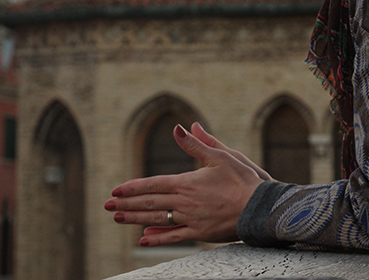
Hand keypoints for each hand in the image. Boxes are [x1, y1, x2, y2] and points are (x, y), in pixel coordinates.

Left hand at [104, 124, 264, 246]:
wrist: (260, 208)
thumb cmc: (243, 179)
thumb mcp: (221, 156)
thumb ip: (197, 144)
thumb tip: (181, 128)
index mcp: (187, 183)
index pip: (153, 185)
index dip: (133, 188)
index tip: (116, 190)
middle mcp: (184, 203)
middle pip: (150, 204)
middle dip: (127, 204)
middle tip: (107, 205)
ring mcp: (191, 220)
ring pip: (157, 221)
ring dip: (135, 220)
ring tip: (118, 219)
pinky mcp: (200, 233)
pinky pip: (173, 238)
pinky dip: (157, 239)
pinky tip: (143, 240)